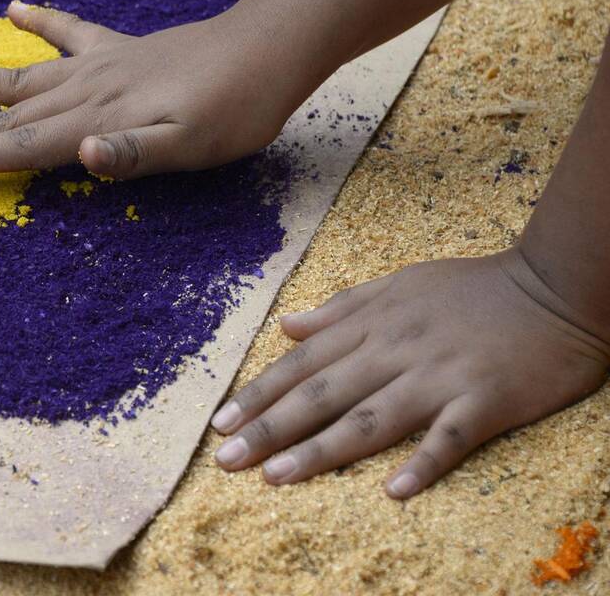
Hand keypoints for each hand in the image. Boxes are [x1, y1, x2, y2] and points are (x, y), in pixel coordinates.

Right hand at [0, 1, 309, 178]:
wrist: (267, 49)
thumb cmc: (234, 110)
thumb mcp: (191, 145)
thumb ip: (133, 153)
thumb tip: (84, 155)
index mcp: (96, 121)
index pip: (21, 145)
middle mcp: (85, 91)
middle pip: (6, 115)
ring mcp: (98, 65)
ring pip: (19, 75)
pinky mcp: (118, 49)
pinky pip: (69, 31)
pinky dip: (41, 20)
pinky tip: (14, 5)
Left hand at [211, 249, 609, 498]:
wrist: (554, 289)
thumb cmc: (472, 289)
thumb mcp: (398, 283)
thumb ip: (340, 308)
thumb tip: (286, 326)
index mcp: (372, 324)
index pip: (302, 364)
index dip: (258, 394)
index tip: (221, 423)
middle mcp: (396, 350)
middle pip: (322, 394)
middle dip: (270, 428)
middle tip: (227, 459)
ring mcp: (440, 376)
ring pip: (370, 417)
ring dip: (321, 449)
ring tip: (277, 477)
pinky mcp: (486, 400)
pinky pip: (450, 437)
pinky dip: (423, 462)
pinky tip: (393, 490)